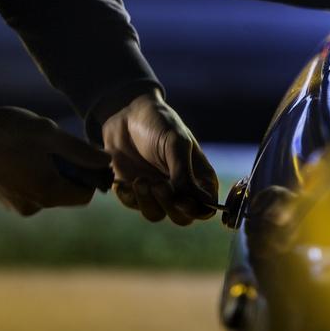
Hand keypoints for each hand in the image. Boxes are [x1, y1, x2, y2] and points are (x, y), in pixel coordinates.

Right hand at [0, 105, 111, 215]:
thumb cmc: (7, 131)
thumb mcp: (49, 133)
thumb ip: (81, 151)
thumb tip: (107, 162)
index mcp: (47, 193)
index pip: (86, 195)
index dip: (91, 175)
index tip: (83, 153)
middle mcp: (33, 207)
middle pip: (67, 193)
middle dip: (69, 171)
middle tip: (54, 144)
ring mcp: (16, 206)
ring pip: (48, 190)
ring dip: (50, 170)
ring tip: (33, 147)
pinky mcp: (4, 200)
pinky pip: (31, 189)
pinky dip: (34, 174)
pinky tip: (19, 153)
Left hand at [102, 90, 218, 224]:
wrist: (126, 113)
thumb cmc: (159, 122)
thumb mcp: (176, 142)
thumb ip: (183, 171)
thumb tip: (194, 199)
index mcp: (198, 176)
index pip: (205, 206)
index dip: (196, 210)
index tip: (182, 200)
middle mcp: (180, 188)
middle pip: (182, 217)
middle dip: (170, 206)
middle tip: (159, 185)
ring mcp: (157, 191)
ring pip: (157, 215)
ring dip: (148, 202)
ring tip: (140, 180)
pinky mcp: (134, 190)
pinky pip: (133, 206)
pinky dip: (129, 198)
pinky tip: (124, 183)